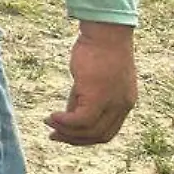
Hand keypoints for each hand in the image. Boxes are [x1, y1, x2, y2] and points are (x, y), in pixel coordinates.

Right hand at [49, 22, 136, 144]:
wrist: (106, 34)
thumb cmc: (99, 50)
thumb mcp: (93, 80)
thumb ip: (84, 98)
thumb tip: (70, 114)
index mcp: (124, 103)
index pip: (107, 132)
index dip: (85, 138)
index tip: (65, 134)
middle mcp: (122, 106)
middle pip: (99, 136)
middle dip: (74, 139)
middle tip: (54, 135)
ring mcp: (112, 103)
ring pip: (89, 131)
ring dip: (66, 131)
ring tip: (49, 123)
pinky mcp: (98, 97)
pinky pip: (80, 120)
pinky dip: (64, 122)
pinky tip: (52, 116)